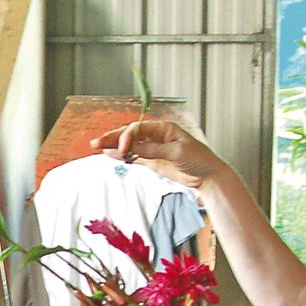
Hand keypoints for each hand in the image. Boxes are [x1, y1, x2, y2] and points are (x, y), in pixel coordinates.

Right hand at [87, 119, 228, 189]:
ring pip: (130, 145)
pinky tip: (111, 155)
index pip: (138, 128)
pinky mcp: (153, 161)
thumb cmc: (199, 160)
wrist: (208, 176)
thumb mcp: (176, 153)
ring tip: (98, 147)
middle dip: (113, 138)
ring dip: (115, 146)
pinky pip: (134, 156)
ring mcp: (154, 148)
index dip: (127, 137)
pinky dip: (122, 156)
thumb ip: (152, 151)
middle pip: (130, 134)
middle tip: (96, 142)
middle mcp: (157, 136)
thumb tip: (132, 149)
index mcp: (164, 128)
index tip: (122, 150)